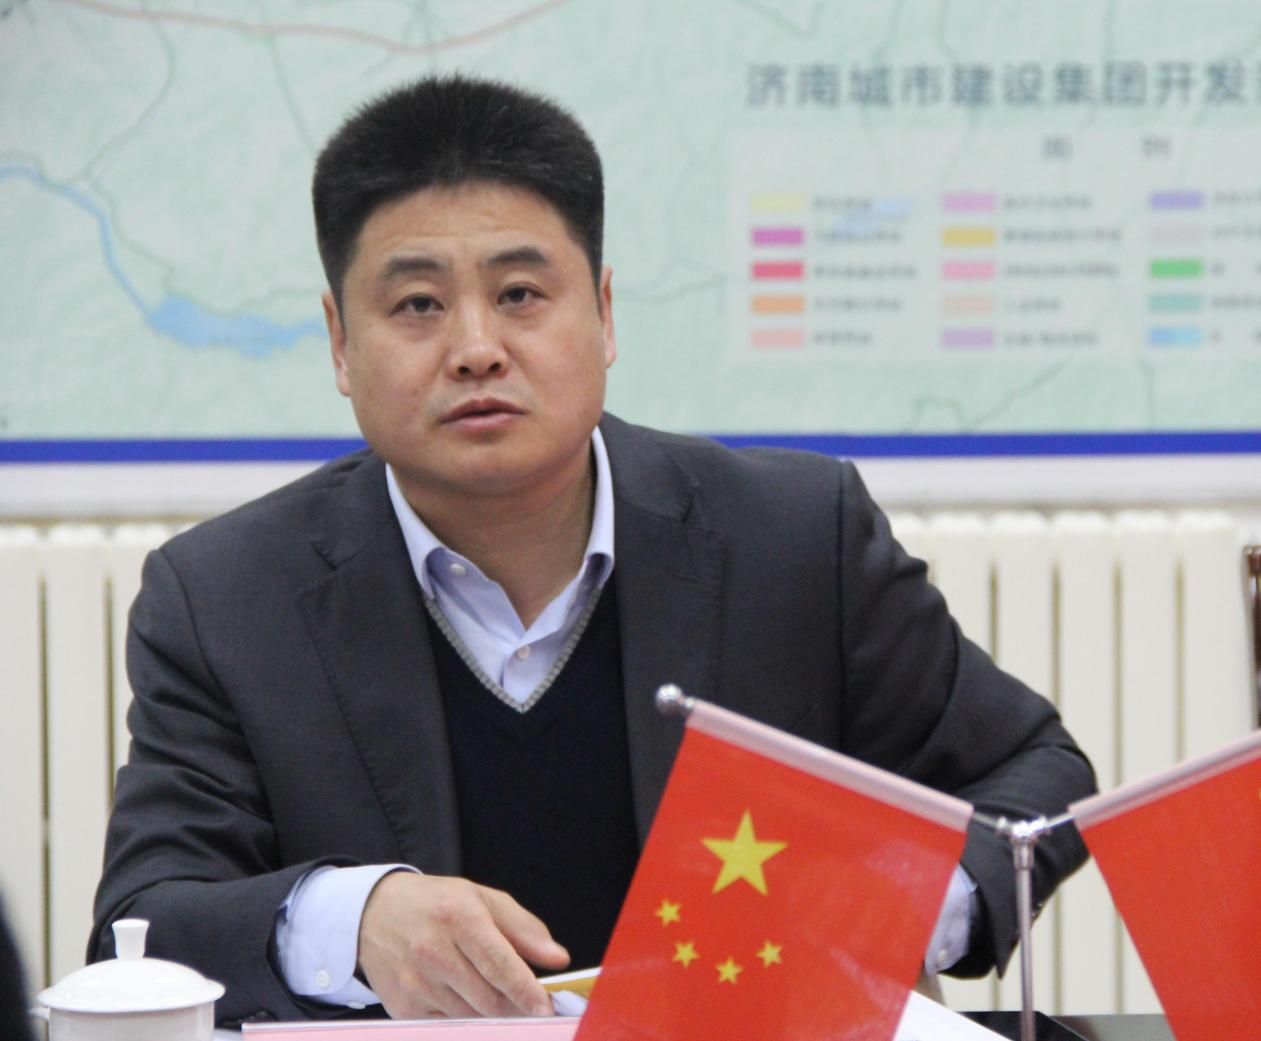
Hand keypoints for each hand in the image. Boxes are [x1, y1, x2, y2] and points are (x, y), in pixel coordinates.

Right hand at [357, 872, 569, 1018]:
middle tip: (527, 999)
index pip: (499, 964)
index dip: (526, 990)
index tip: (546, 1008)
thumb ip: (524, 929)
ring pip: (472, 1016)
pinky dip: (463, 1015)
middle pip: (489, 998)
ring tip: (485, 985)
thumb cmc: (438, 904)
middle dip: (514, 1004)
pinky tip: (458, 992)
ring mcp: (415, 982)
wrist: (375, 913)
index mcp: (458, 917)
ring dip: (489, 1010)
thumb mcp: (483, 900)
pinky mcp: (403, 1007)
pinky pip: (449, 1024)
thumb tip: (558, 959)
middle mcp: (433, 951)